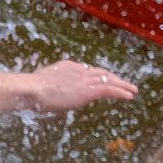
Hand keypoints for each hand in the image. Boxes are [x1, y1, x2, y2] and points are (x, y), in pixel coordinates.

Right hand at [21, 61, 137, 112]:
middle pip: (101, 73)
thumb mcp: (42, 86)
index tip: (106, 80)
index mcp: (68, 67)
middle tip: (124, 83)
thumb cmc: (30, 91)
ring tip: (132, 90)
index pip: (88, 70)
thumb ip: (51, 88)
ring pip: (108, 80)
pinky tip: (129, 96)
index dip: (99, 76)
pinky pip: (109, 89)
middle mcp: (78, 70)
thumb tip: (49, 94)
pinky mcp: (88, 90)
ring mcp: (84, 80)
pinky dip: (121, 92)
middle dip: (113, 78)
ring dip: (122, 85)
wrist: (32, 89)